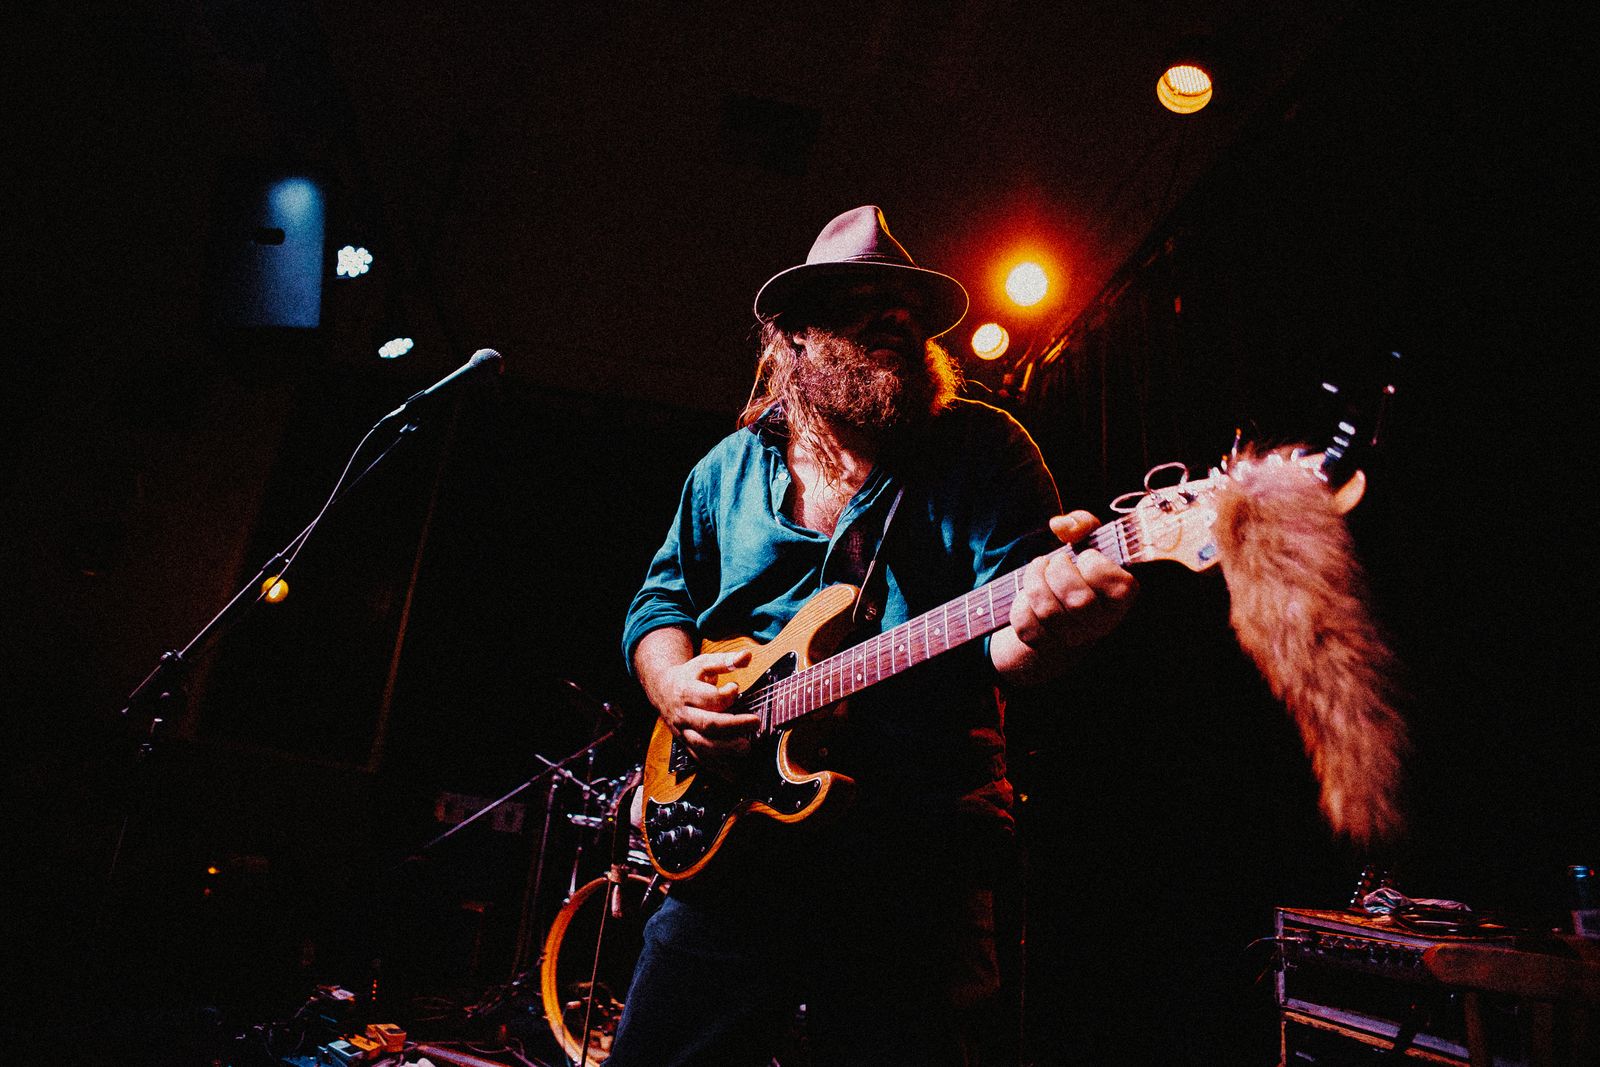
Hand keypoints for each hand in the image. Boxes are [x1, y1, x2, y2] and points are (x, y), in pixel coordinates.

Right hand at [648, 648, 758, 775]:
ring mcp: (683, 732)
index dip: (726, 695)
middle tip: (755, 723)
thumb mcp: (704, 663)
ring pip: (702, 746)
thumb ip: (726, 660)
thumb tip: (747, 656)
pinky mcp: (686, 744)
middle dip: (733, 726)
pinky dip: (717, 769)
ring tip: (746, 748)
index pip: (708, 698)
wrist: (662, 691)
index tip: (736, 689)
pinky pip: (700, 760)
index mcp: (686, 692)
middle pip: (707, 725)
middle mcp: (683, 715)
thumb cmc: (689, 676)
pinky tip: (734, 774)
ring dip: (726, 751)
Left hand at [1009, 511, 1137, 651]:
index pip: (1119, 587)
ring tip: (1037, 569)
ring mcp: (1073, 639)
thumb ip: (1082, 523)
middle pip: (1080, 602)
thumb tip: (1060, 525)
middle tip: (1055, 561)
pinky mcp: (1045, 646)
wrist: (1059, 608)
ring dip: (1035, 582)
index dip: (1096, 565)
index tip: (1086, 556)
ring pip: (1050, 613)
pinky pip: (1027, 627)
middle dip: (1059, 572)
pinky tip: (1027, 595)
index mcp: (1121, 599)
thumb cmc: (1079, 571)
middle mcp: (1101, 624)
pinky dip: (1020, 605)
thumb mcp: (1087, 542)